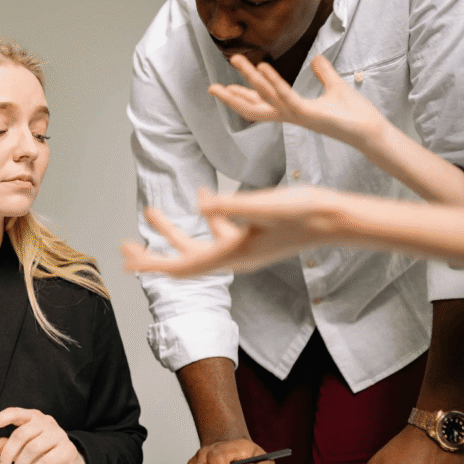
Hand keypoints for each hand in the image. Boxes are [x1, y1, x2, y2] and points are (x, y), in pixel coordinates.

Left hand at [0, 407, 87, 463]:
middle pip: (21, 434)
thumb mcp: (22, 448)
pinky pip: (47, 460)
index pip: (14, 413)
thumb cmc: (42, 451)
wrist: (68, 462)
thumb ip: (8, 445)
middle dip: (8, 454)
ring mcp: (58, 434)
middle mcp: (46, 422)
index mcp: (33, 416)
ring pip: (32, 448)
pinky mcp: (67, 449)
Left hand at [122, 187, 345, 276]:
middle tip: (125, 248)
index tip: (126, 261)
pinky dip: (205, 218)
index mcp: (232, 255)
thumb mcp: (264, 206)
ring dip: (172, 231)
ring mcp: (244, 250)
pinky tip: (200, 196)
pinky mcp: (254, 239)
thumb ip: (231, 206)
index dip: (152, 265)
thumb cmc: (305, 213)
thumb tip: (200, 203)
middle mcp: (234, 258)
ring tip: (150, 212)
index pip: (182, 267)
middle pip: (182, 261)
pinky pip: (219, 233)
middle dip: (152, 254)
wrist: (338, 219)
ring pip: (198, 245)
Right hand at [208, 54, 387, 149]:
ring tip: (237, 61)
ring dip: (249, 79)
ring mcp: (296, 115)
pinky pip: (285, 97)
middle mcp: (289, 115)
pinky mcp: (307, 114)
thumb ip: (324, 72)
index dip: (241, 94)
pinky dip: (274, 82)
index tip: (224, 86)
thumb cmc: (354, 113)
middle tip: (211, 86)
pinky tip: (263, 68)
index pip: (260, 103)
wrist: (370, 130)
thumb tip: (316, 58)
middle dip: (231, 96)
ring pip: (264, 98)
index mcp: (292, 110)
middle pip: (252, 106)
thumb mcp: (335, 86)